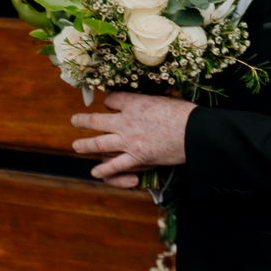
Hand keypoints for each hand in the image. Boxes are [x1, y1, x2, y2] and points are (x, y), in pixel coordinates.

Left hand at [70, 92, 195, 187]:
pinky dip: (104, 170)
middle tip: (75, 121)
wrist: (195, 133)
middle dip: (83, 121)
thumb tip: (148, 102)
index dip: (107, 101)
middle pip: (96, 120)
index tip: (107, 102)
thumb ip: (151, 101)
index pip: (111, 99)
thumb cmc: (186, 114)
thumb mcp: (165, 99)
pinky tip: (95, 172)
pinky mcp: (136, 157)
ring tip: (75, 145)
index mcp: (134, 103)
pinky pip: (115, 165)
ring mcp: (129, 140)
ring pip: (99, 143)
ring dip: (84, 145)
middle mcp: (126, 120)